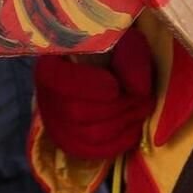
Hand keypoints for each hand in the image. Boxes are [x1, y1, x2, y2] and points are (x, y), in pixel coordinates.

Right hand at [34, 28, 155, 160]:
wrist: (104, 66)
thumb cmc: (111, 49)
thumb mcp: (122, 40)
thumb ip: (130, 57)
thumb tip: (139, 91)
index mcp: (50, 64)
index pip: (58, 80)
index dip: (87, 86)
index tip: (115, 85)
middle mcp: (46, 97)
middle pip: (78, 113)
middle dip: (118, 107)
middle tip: (146, 98)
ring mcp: (57, 123)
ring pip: (90, 134)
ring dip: (124, 123)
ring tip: (143, 108)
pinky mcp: (71, 142)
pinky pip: (94, 151)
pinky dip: (119, 141)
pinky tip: (134, 126)